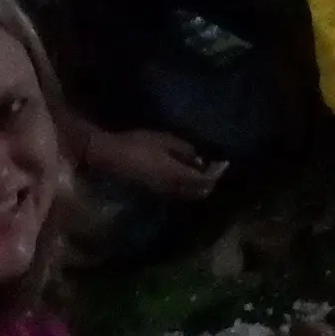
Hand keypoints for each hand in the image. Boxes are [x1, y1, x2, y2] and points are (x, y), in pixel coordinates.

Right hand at [88, 127, 224, 200]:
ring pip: (189, 195)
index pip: (205, 181)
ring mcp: (162, 192)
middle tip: (216, 168)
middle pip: (200, 192)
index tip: (224, 163)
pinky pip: (178, 193)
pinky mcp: (154, 191)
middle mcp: (173, 189)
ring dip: (199, 186)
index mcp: (177, 175)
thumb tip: (199, 160)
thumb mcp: (164, 140)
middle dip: (211, 182)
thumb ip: (184, 151)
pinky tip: (185, 174)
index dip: (217, 173)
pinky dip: (188, 186)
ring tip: (203, 171)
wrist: (110, 157)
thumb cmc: (137, 144)